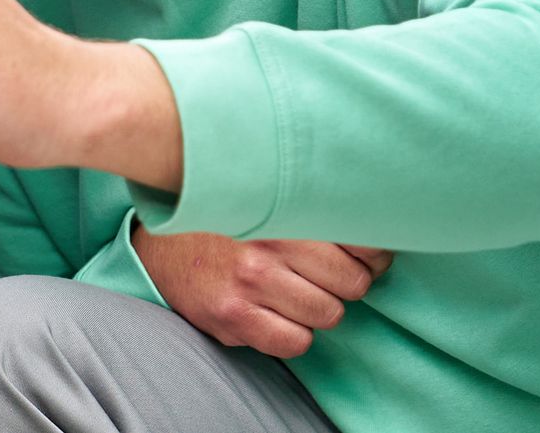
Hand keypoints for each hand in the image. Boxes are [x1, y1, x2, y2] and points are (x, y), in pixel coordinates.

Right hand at [133, 225, 392, 358]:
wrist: (162, 241)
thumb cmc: (229, 219)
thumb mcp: (272, 197)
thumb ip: (317, 204)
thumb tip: (377, 226)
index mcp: (285, 206)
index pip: (364, 240)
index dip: (373, 253)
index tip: (364, 253)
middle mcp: (268, 243)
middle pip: (353, 282)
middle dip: (348, 282)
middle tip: (328, 274)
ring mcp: (249, 282)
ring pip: (329, 314)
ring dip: (320, 308)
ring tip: (298, 291)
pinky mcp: (231, 316)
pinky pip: (295, 342)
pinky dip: (294, 334)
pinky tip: (278, 314)